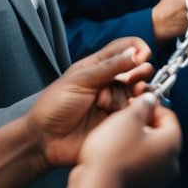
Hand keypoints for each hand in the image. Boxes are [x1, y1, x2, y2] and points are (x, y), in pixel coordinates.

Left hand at [28, 37, 155, 169]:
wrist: (46, 140)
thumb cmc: (54, 105)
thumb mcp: (79, 80)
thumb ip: (109, 66)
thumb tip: (134, 52)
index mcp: (99, 66)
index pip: (125, 48)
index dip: (137, 48)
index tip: (141, 55)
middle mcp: (111, 81)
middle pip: (139, 68)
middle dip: (140, 71)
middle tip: (127, 80)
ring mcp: (116, 100)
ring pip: (141, 89)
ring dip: (136, 92)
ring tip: (118, 102)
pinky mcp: (120, 120)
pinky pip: (138, 111)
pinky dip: (137, 109)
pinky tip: (124, 113)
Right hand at [75, 92, 181, 187]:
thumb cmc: (112, 152)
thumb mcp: (128, 117)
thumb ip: (144, 104)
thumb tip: (150, 100)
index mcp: (172, 144)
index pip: (169, 117)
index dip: (151, 106)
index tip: (135, 103)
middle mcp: (170, 166)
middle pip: (160, 136)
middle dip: (144, 126)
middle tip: (124, 121)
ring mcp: (157, 184)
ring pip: (149, 155)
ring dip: (136, 145)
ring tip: (116, 140)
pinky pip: (139, 172)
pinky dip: (130, 164)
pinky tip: (113, 159)